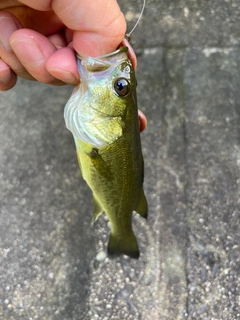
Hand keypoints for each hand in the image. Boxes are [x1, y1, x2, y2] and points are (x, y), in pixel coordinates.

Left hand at [0, 0, 125, 90]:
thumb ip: (103, 23)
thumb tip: (102, 62)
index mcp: (75, 6)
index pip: (97, 50)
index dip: (87, 66)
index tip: (66, 65)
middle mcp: (52, 19)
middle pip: (65, 67)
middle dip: (46, 63)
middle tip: (26, 40)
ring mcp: (24, 32)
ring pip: (35, 72)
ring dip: (19, 60)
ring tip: (4, 27)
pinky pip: (8, 75)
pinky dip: (4, 75)